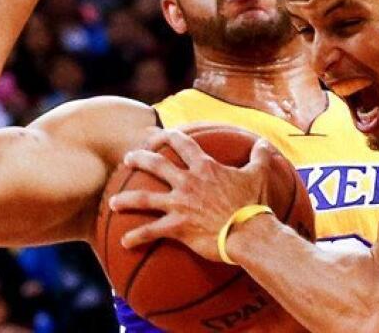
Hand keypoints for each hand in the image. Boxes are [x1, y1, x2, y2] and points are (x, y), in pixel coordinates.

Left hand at [109, 129, 272, 260]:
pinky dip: (136, 236)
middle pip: (156, 165)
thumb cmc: (253, 204)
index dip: (168, 136)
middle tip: (127, 159)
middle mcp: (188, 182)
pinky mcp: (177, 226)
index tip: (158, 136)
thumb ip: (260, 156)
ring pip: (145, 198)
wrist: (248, 232)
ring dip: (126, 199)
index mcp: (205, 167)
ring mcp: (179, 204)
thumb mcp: (259, 175)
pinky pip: (151, 231)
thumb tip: (265, 143)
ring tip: (113, 202)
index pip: (182, 144)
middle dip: (139, 159)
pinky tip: (124, 242)